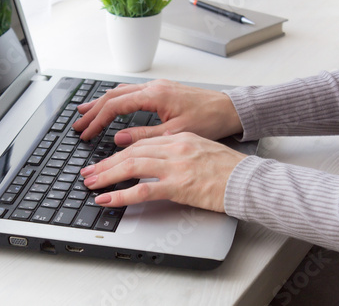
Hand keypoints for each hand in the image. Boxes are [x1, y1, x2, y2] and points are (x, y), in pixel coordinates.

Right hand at [72, 79, 242, 145]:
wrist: (229, 109)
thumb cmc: (209, 120)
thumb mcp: (175, 134)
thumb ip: (144, 136)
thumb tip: (118, 139)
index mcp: (155, 95)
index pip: (116, 106)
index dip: (98, 121)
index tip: (87, 134)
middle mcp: (153, 87)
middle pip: (113, 96)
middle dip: (93, 111)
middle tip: (78, 125)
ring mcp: (156, 87)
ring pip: (120, 91)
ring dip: (101, 103)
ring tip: (85, 112)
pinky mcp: (161, 90)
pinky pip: (130, 92)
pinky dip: (115, 100)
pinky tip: (110, 105)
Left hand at [80, 132, 246, 211]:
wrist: (249, 181)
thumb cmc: (228, 169)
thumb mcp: (200, 150)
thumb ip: (175, 151)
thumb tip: (153, 160)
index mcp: (179, 138)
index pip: (140, 143)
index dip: (118, 153)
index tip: (104, 161)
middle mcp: (175, 148)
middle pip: (131, 152)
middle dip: (106, 163)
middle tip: (89, 173)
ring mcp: (176, 166)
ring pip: (132, 166)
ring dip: (107, 175)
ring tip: (91, 184)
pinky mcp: (179, 185)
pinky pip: (143, 189)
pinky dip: (121, 195)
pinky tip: (108, 200)